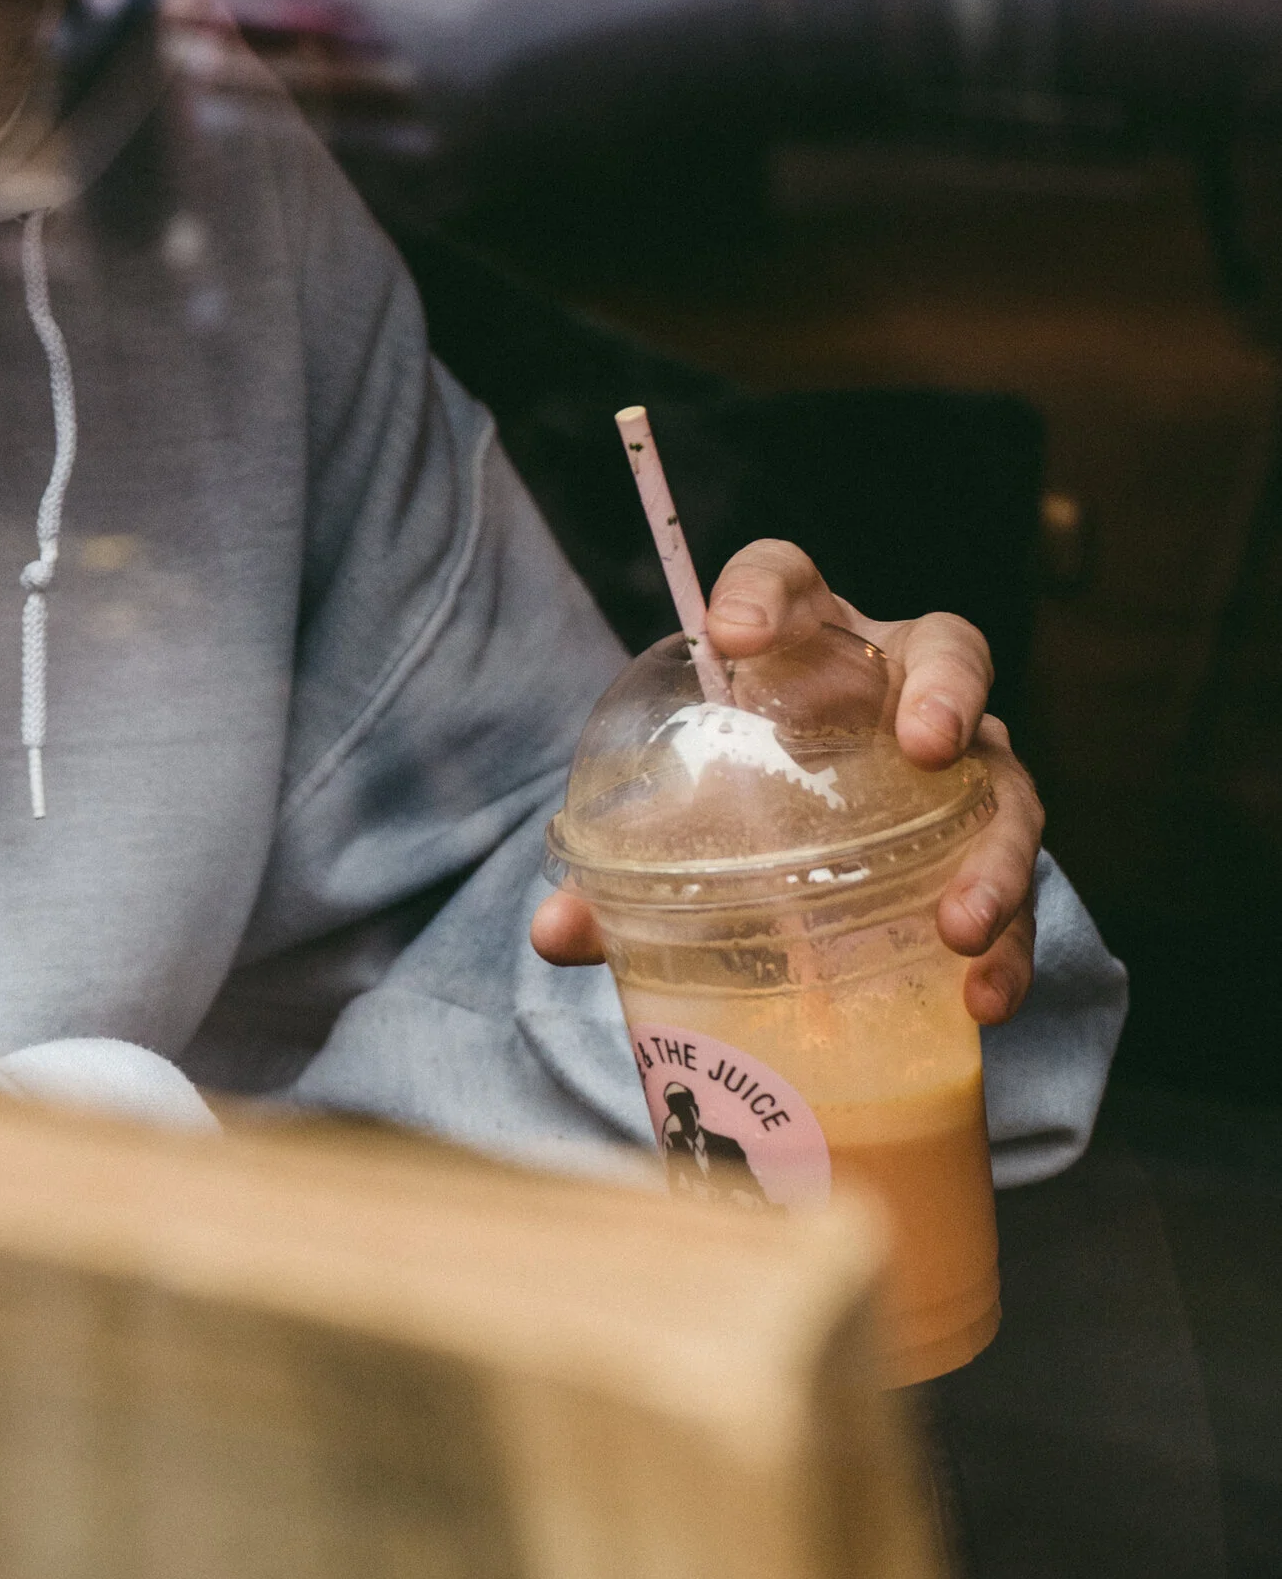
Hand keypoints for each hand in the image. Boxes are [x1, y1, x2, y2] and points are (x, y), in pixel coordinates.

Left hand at [528, 537, 1045, 1026]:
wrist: (810, 868)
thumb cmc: (738, 809)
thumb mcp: (682, 825)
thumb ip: (621, 872)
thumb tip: (558, 930)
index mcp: (811, 648)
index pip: (787, 580)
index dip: (761, 592)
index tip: (731, 635)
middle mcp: (900, 688)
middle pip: (949, 650)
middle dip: (946, 690)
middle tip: (927, 743)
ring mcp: (965, 766)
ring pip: (1007, 781)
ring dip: (995, 851)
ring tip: (957, 922)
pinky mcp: (990, 852)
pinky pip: (1020, 893)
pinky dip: (1010, 949)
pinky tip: (980, 998)